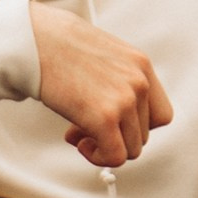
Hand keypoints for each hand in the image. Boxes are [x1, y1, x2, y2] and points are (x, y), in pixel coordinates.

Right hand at [29, 2, 171, 167]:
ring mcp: (125, 100)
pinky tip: (77, 139)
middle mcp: (140, 82)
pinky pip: (115, 157)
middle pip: (143, 135)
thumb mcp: (106, 57)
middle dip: (114, 138)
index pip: (161, 114)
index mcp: (142, 65)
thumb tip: (118, 121)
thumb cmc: (62, 47)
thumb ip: (120, 82)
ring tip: (77, 130)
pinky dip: (98, 157)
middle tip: (84, 128)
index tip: (112, 124)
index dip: (135, 126)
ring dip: (103, 147)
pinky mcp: (105, 117)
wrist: (37, 40)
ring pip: (131, 149)